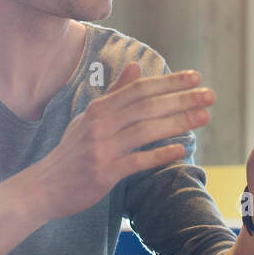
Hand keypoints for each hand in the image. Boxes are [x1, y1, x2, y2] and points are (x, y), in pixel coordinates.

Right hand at [26, 62, 212, 221]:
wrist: (44, 187)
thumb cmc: (72, 152)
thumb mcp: (89, 117)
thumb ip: (115, 93)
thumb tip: (135, 67)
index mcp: (99, 109)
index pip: (140, 89)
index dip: (169, 82)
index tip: (195, 77)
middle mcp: (100, 124)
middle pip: (147, 107)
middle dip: (181, 99)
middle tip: (210, 95)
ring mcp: (102, 148)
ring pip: (145, 131)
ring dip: (177, 122)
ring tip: (204, 117)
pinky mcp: (104, 172)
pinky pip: (137, 161)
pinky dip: (159, 155)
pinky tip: (181, 149)